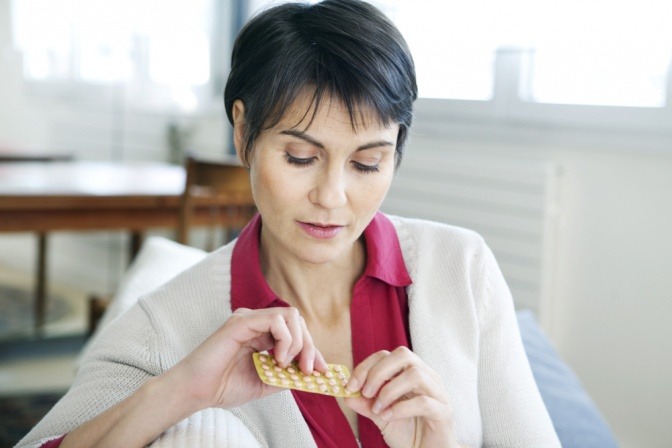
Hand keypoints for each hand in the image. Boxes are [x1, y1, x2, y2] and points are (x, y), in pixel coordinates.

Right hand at [163, 307, 326, 411]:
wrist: (196, 391)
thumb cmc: (224, 386)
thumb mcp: (266, 381)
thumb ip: (287, 375)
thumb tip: (312, 373)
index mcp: (261, 333)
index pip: (296, 330)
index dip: (313, 349)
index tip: (322, 371)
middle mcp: (256, 321)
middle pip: (297, 320)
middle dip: (310, 346)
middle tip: (308, 370)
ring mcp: (249, 318)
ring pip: (290, 316)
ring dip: (298, 343)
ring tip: (286, 365)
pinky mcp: (241, 321)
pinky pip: (275, 320)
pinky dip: (285, 340)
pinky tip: (277, 360)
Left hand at [344, 347, 458, 447]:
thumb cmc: (408, 433)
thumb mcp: (381, 416)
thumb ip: (365, 404)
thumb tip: (346, 393)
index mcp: (411, 373)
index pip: (388, 355)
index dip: (367, 366)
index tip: (351, 385)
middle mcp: (427, 377)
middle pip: (403, 355)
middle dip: (378, 372)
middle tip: (365, 392)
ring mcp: (438, 393)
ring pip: (415, 374)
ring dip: (389, 391)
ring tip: (378, 409)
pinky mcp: (443, 412)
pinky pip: (424, 402)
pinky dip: (401, 408)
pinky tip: (389, 417)